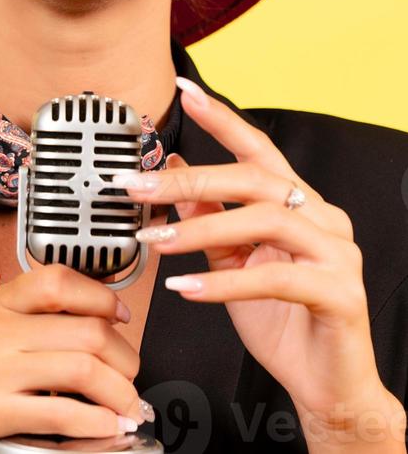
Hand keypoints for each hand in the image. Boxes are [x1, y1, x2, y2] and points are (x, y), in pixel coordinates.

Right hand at [0, 264, 148, 453]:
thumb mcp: (0, 334)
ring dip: (118, 394)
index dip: (101, 295)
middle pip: (84, 330)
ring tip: (127, 407)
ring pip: (80, 369)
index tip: (123, 315)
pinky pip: (59, 410)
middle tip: (132, 376)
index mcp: (1, 302)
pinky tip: (105, 428)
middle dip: (125, 358)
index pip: (59, 280)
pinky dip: (94, 422)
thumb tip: (108, 318)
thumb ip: (41, 320)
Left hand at [115, 76, 402, 439]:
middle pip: (254, 179)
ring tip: (157, 244)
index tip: (185, 91)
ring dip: (202, 230)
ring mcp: (337, 252)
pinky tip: (187, 288)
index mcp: (299, 203)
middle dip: (190, 180)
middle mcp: (323, 217)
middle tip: (138, 187)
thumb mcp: (234, 263)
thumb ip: (209, 218)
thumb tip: (174, 171)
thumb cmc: (283, 321)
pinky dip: (225, 282)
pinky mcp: (340, 292)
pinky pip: (277, 277)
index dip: (222, 118)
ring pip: (265, 219)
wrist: (326, 386)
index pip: (257, 149)